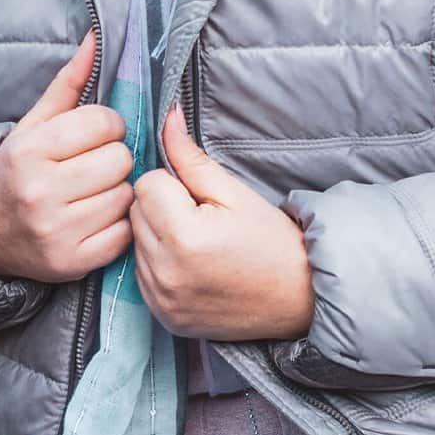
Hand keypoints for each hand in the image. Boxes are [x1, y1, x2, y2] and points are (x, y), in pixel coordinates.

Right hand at [0, 31, 134, 281]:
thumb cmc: (17, 171)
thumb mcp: (34, 125)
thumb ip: (69, 83)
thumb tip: (97, 36)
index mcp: (30, 151)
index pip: (104, 122)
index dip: (107, 125)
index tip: (94, 135)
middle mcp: (40, 192)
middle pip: (120, 159)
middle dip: (114, 158)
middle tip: (94, 165)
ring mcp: (56, 231)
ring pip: (126, 196)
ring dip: (118, 191)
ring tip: (93, 192)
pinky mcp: (71, 263)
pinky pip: (124, 234)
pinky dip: (117, 226)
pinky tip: (95, 218)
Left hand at [129, 102, 314, 342]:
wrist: (299, 298)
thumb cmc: (271, 241)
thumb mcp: (234, 193)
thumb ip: (191, 157)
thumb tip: (167, 116)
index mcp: (184, 237)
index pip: (145, 185)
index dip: (173, 184)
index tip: (201, 199)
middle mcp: (166, 273)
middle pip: (135, 213)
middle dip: (161, 208)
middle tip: (201, 219)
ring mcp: (162, 300)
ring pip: (134, 243)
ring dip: (157, 236)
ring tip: (198, 243)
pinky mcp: (163, 317)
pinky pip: (142, 275)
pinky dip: (160, 265)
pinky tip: (192, 266)